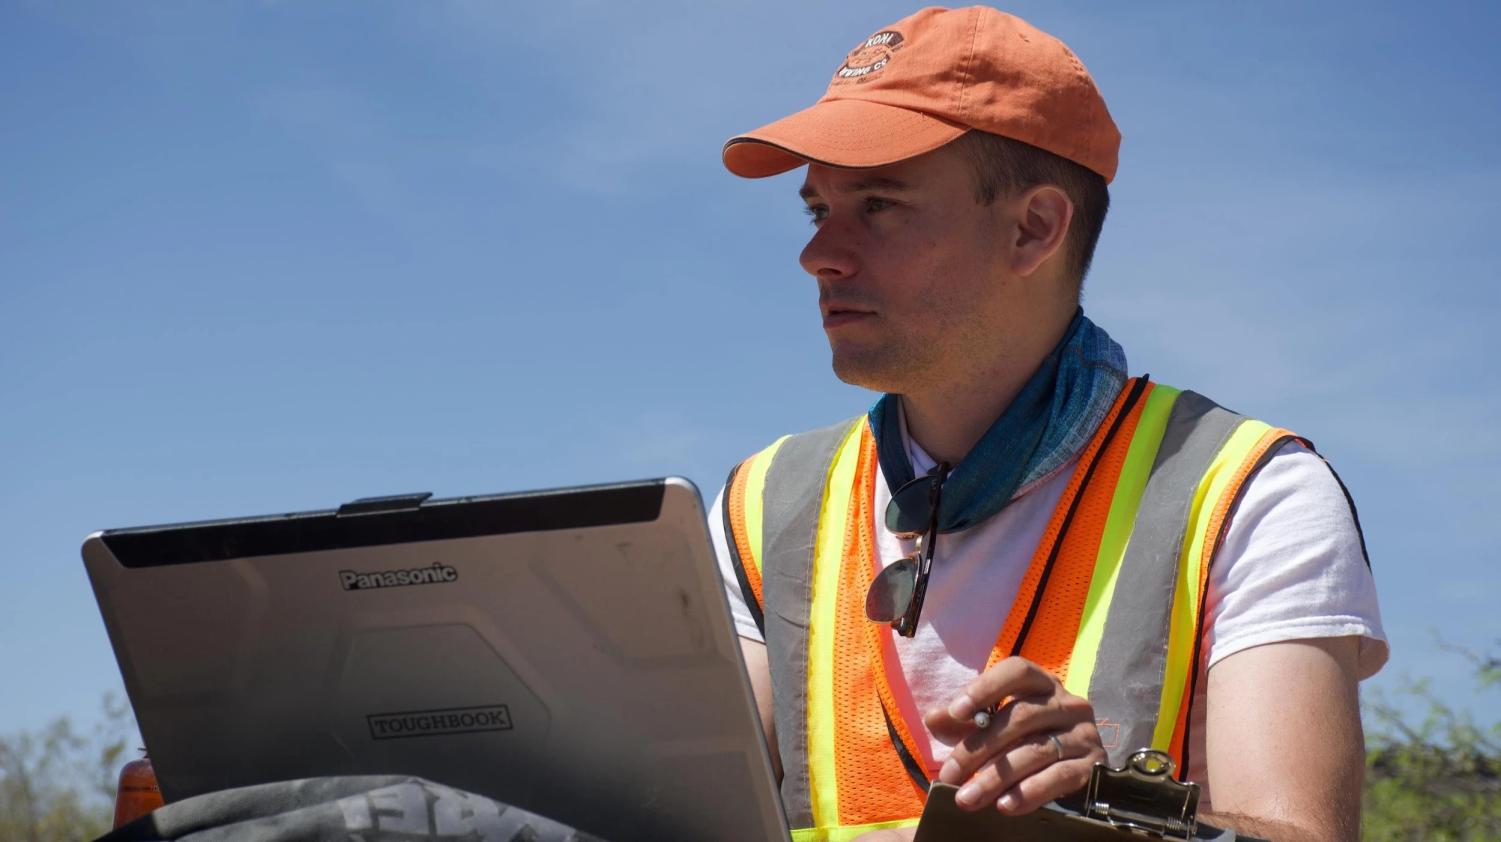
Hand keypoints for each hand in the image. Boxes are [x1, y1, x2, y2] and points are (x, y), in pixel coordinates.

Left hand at [923, 656, 1104, 814]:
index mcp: (1042, 683)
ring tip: (967, 798)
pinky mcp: (1094, 766)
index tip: (955, 712)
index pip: (1017, 671)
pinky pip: (1060, 777)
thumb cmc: (1024, 740)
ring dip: (996, 777)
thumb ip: (962, 721)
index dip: (985, 688)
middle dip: (978, 748)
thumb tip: (934, 717)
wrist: (1074, 770)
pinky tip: (1004, 805)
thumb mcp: (990, 725)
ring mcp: (1084, 734)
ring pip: (1036, 751)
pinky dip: (1030, 792)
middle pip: (1020, 717)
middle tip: (950, 775)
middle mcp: (1068, 703)